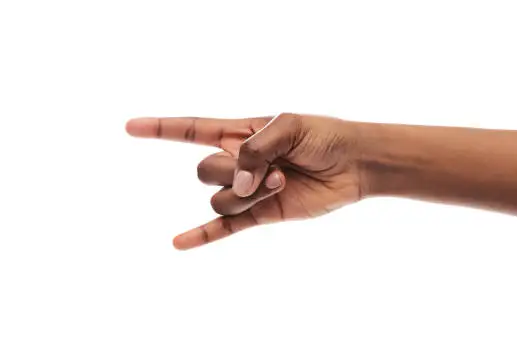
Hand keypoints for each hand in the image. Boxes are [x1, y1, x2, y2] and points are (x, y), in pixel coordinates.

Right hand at [126, 113, 363, 248]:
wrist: (352, 164)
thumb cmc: (323, 136)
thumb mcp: (288, 126)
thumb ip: (255, 149)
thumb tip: (238, 183)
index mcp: (240, 132)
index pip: (191, 130)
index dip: (160, 128)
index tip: (130, 127)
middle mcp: (238, 161)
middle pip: (204, 170)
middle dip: (233, 171)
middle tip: (271, 168)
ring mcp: (248, 189)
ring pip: (220, 199)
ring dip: (248, 194)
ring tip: (281, 181)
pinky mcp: (261, 213)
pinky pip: (224, 227)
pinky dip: (201, 236)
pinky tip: (178, 244)